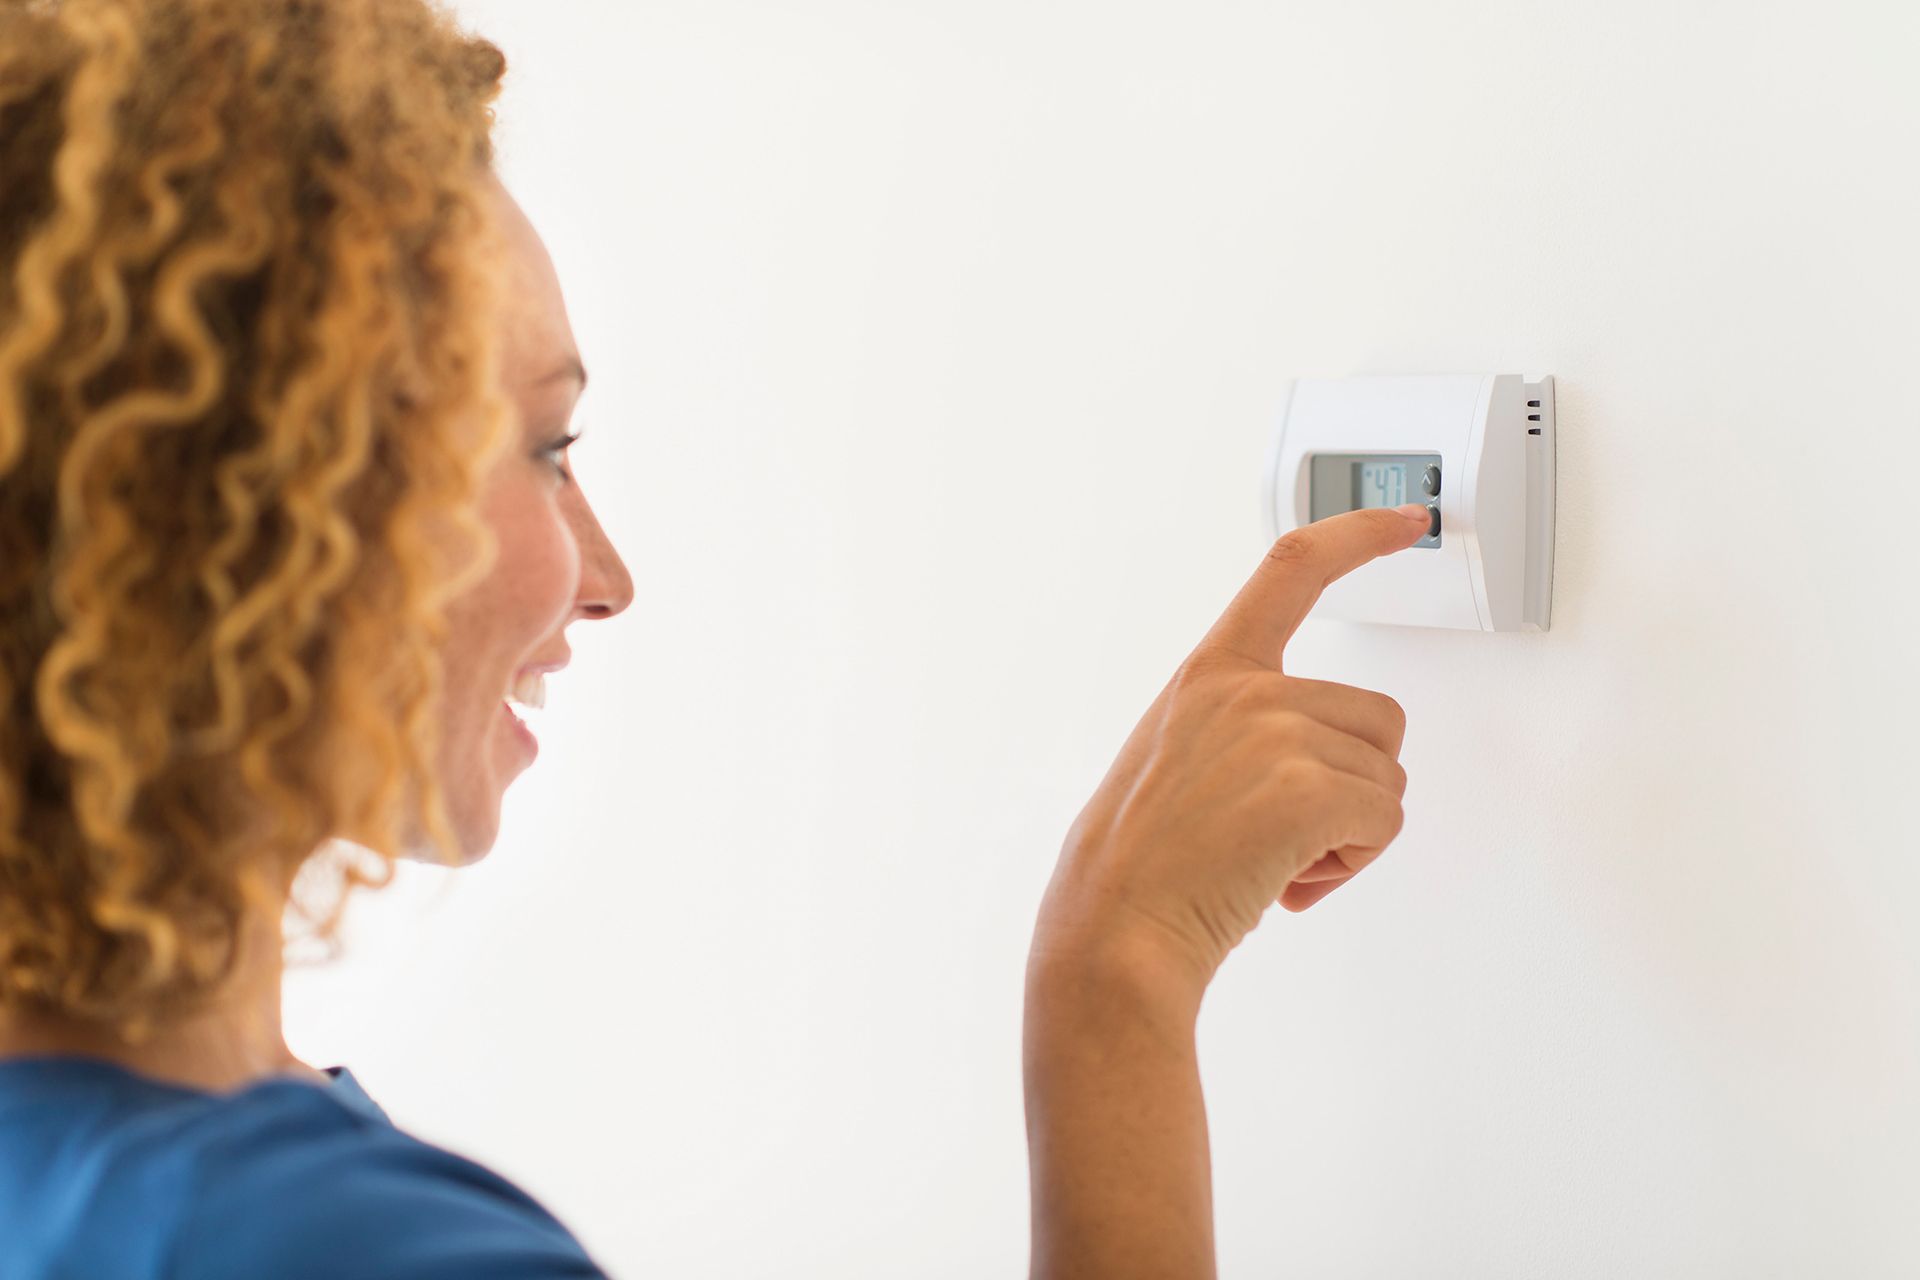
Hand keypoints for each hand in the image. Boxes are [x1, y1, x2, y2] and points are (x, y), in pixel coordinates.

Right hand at [1032, 503, 1430, 997]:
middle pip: (1376, 717)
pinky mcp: (1306, 789)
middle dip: (1354, 784)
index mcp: (1211, 673)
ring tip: (1278, 858)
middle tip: (1287, 834)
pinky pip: (1384, 822)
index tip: (1407, 521)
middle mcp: (1245, 689)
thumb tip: (1316, 754)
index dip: (1359, 536)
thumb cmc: (1143, 859)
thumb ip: (1241, 726)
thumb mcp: (1177, 755)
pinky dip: (1352, 862)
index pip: (1293, 569)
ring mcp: (1276, 734)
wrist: (1117, 924)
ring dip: (1351, 830)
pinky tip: (1291, 879)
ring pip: (1385, 775)